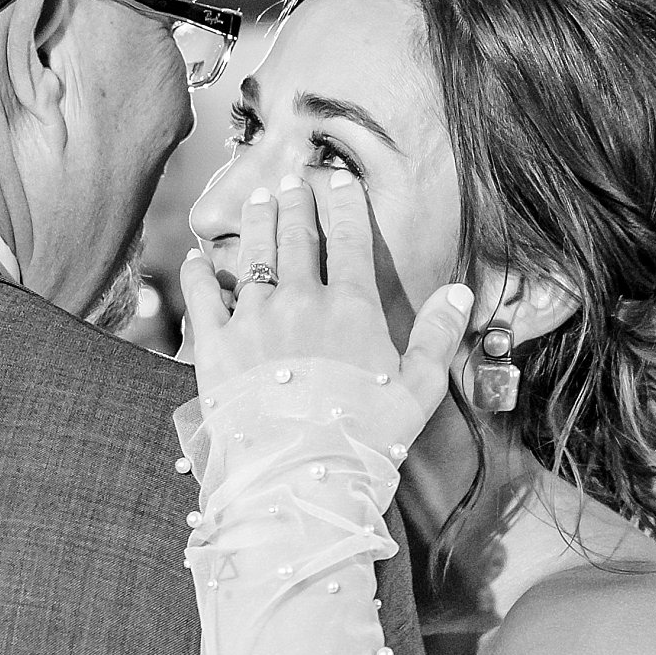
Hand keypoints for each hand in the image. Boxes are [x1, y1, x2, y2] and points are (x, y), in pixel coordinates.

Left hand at [178, 170, 474, 421]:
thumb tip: (460, 292)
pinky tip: (195, 259)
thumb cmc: (367, 438)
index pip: (349, 238)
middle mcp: (301, 301)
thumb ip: (438, 336)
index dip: (344, 203)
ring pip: (253, 256)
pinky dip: (197, 274)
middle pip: (296, 237)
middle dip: (294, 202)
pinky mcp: (216, 345)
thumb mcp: (419, 390)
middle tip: (290, 180)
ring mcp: (255, 320)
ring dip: (256, 223)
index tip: (338, 180)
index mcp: (352, 307)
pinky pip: (201, 297)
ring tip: (257, 200)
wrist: (302, 475)